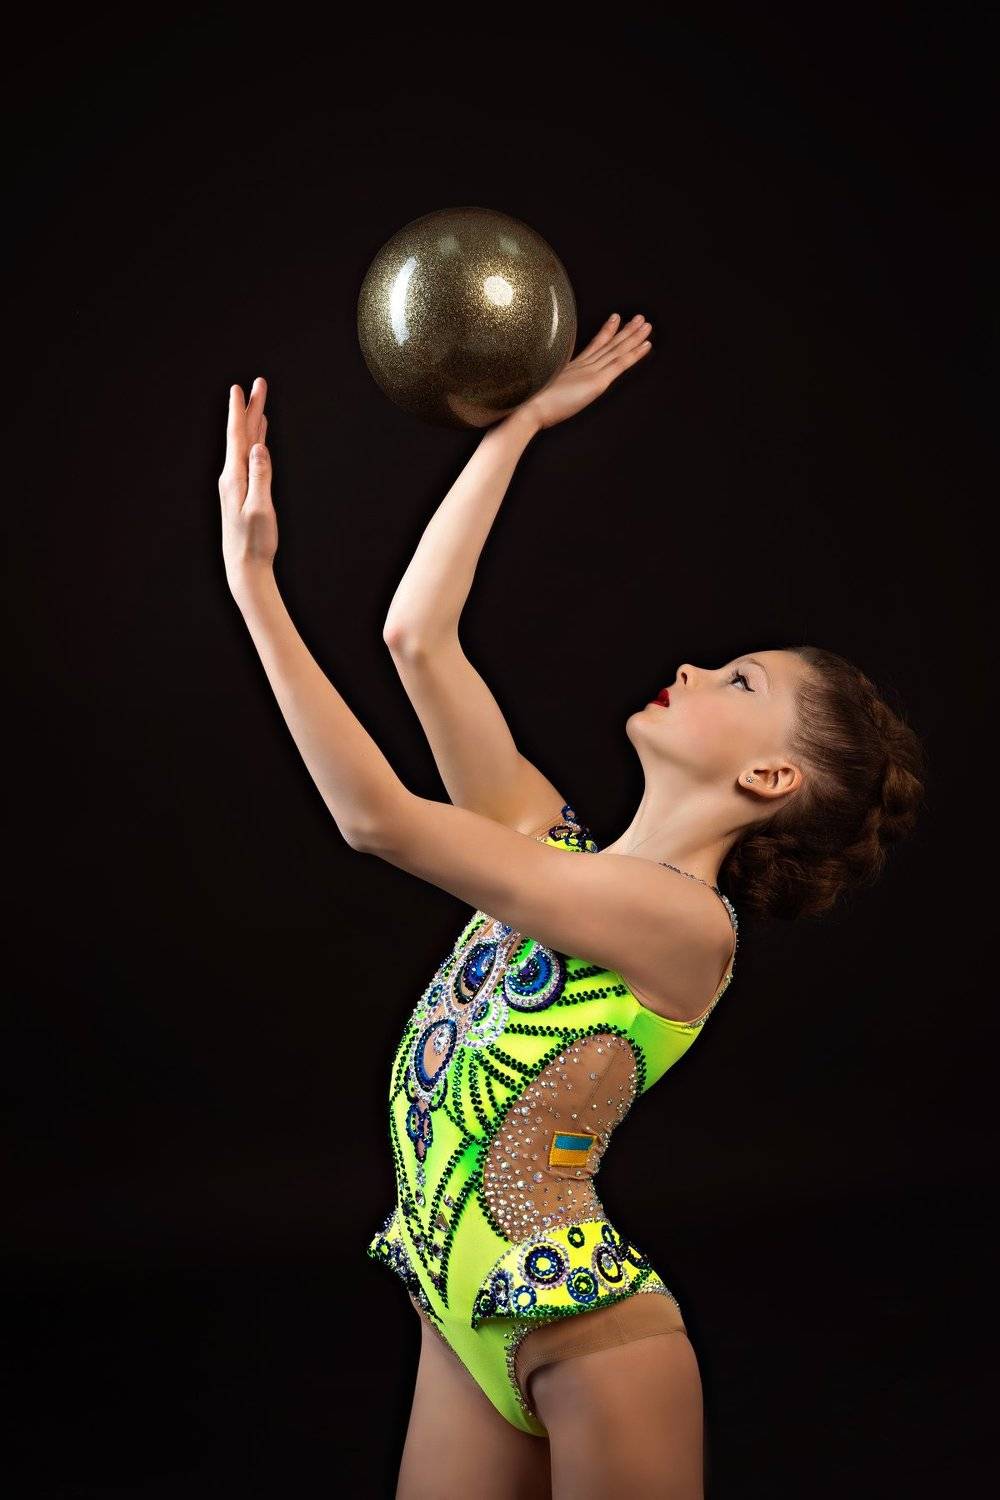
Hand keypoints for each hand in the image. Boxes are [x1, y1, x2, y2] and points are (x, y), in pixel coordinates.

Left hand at [218, 377, 277, 595]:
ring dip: (254, 424)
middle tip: (259, 384)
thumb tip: (259, 447)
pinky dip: (255, 443)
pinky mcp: (242, 492)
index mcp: (235, 478)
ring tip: (260, 404)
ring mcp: (236, 484)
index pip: (237, 437)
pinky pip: (249, 459)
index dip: (240, 411)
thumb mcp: (260, 509)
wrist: (245, 567)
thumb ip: (261, 476)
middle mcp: (232, 477)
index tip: (240, 388)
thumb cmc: (255, 543)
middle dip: (251, 409)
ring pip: (246, 445)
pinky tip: (259, 439)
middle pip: (242, 435)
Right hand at [517, 312, 652, 431]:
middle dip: (625, 330)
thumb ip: (547, 388)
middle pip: (609, 344)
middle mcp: (582, 365)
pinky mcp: (596, 381)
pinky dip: (634, 354)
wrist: (527, 409)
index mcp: (570, 367)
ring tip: (646, 324)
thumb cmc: (529, 406)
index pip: (594, 346)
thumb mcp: (540, 392)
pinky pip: (620, 364)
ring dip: (634, 336)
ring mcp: (590, 372)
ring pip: (617, 350)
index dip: (606, 332)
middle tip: (639, 317)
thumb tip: (544, 392)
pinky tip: (646, 345)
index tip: (615, 318)